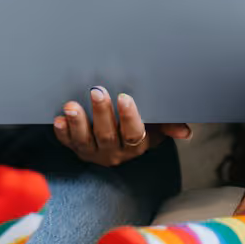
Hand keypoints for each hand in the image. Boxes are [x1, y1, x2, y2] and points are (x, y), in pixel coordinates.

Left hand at [53, 87, 190, 167]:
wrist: (121, 142)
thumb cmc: (142, 127)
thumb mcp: (157, 127)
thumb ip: (168, 125)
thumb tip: (186, 132)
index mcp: (136, 145)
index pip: (134, 133)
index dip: (129, 117)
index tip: (124, 97)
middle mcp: (115, 152)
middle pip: (107, 135)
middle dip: (101, 113)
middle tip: (97, 91)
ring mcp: (94, 152)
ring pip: (85, 141)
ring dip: (78, 123)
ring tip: (71, 106)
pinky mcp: (78, 149)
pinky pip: (68, 143)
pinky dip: (62, 133)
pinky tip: (58, 120)